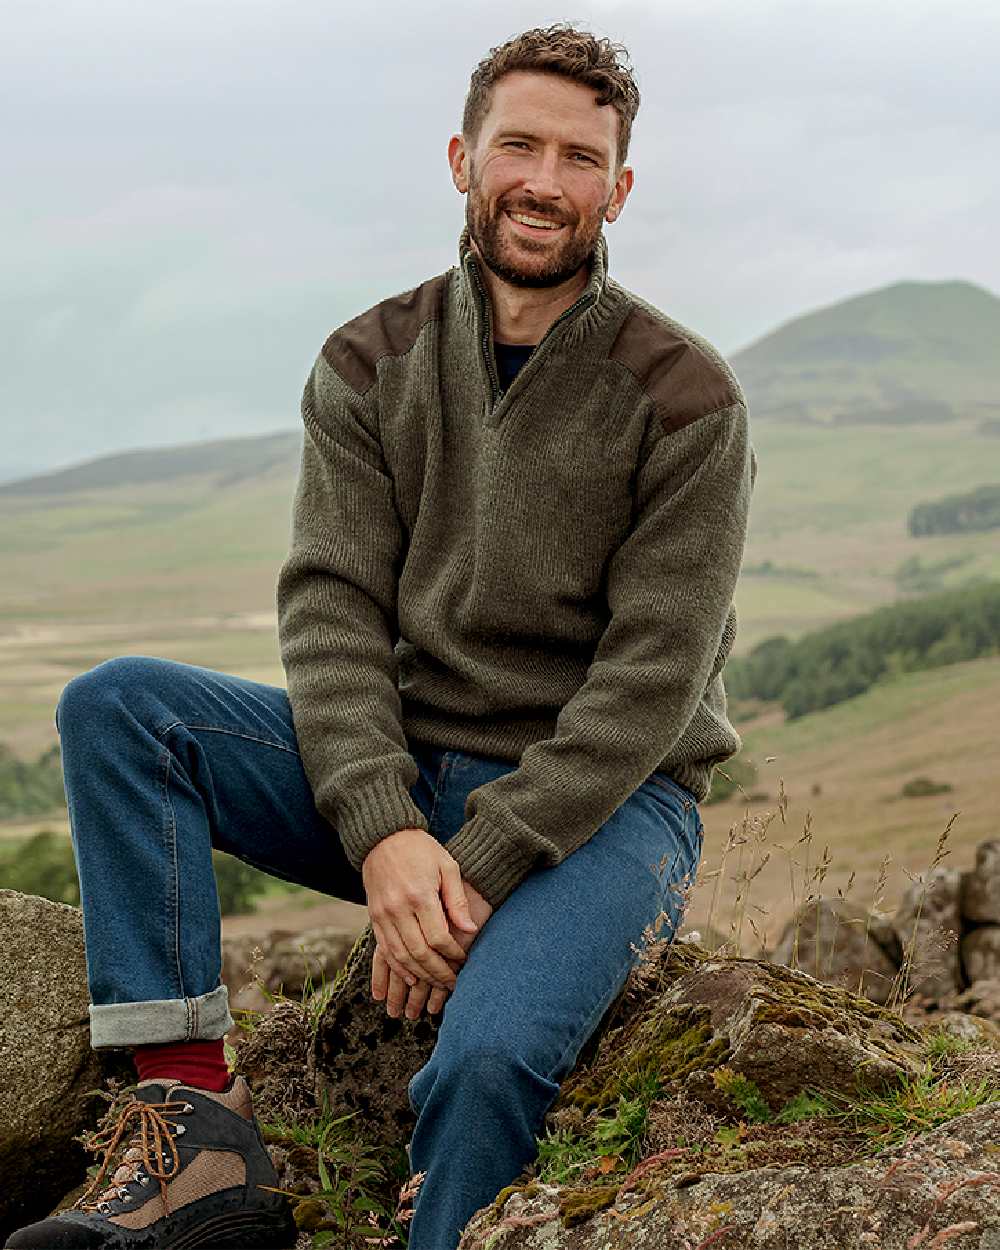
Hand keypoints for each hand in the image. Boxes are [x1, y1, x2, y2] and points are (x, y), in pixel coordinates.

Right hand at [363, 827, 478, 991]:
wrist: (383, 836)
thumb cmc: (421, 849)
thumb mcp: (447, 866)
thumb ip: (457, 900)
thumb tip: (470, 930)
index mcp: (420, 895)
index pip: (438, 938)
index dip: (453, 954)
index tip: (464, 960)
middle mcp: (398, 908)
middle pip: (419, 953)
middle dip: (438, 972)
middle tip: (453, 983)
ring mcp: (383, 915)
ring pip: (401, 957)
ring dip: (420, 975)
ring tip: (436, 984)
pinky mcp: (374, 918)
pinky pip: (384, 950)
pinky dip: (398, 967)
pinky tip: (411, 977)